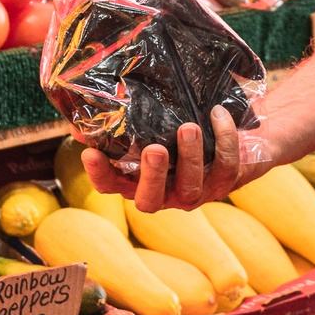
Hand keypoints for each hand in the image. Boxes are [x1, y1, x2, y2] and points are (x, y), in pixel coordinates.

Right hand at [78, 110, 276, 210]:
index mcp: (139, 180)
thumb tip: (79, 118)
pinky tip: (217, 114)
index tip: (90, 154)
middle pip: (150, 200)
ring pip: (190, 187)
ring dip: (189, 157)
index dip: (100, 174)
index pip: (111, 185)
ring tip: (188, 127)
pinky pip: (225, 167)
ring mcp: (195, 192)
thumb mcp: (151, 127)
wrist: (235, 140)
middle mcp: (164, 193)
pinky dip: (224, 139)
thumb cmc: (180, 131)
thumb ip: (119, 125)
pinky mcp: (224, 182)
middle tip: (154, 150)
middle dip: (152, 176)